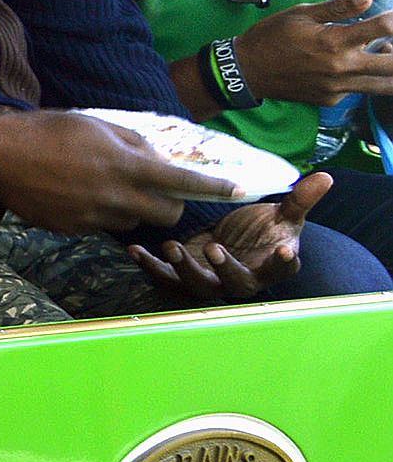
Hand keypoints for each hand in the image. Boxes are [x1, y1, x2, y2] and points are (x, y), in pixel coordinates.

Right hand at [0, 109, 235, 234]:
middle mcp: (114, 196)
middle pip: (167, 215)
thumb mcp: (95, 124)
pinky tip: (79, 193)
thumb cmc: (46, 129)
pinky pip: (103, 226)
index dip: (214, 187)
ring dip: (133, 207)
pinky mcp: (74, 230)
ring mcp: (94, 217)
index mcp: (122, 165)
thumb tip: (159, 161)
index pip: (181, 180)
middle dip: (172, 205)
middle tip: (160, 189)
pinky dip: (103, 213)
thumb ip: (133, 144)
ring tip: (104, 185)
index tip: (240, 190)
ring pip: (134, 221)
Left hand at [131, 172, 330, 304]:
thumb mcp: (281, 215)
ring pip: (197, 284)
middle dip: (223, 269)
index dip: (283, 264)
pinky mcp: (182, 275)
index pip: (281, 270)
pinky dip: (149, 265)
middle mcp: (240, 280)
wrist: (233, 239)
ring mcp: (211, 280)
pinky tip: (136, 250)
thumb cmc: (259, 229)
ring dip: (182, 268)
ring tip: (169, 246)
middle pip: (235, 284)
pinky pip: (165, 277)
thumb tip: (326, 177)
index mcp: (269, 266)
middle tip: (212, 248)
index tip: (285, 252)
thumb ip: (300, 200)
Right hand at [217, 0, 392, 105]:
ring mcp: (339, 88)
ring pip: (385, 86)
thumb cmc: (272, 36)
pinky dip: (366, 79)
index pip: (382, 28)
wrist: (248, 70)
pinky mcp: (333, 100)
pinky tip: (355, 67)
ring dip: (392, 71)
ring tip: (385, 55)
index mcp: (334, 42)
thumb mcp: (301, 14)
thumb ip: (339, 7)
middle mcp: (342, 68)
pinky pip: (360, 91)